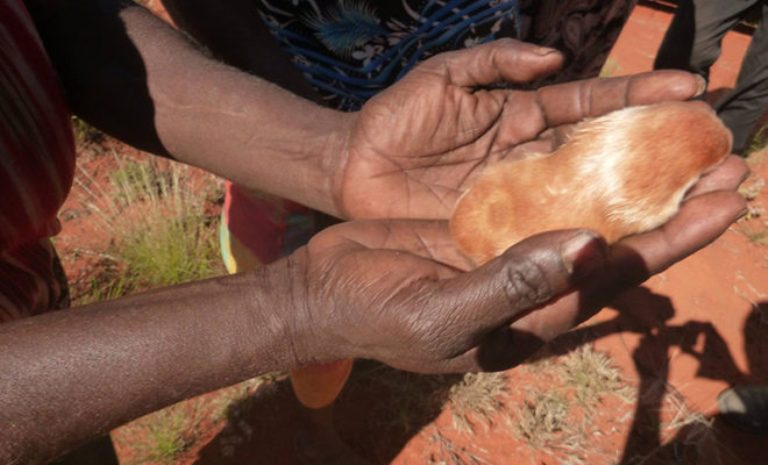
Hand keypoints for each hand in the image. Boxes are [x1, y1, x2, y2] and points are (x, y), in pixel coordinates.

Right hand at [290, 156, 745, 372]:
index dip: (674, 242)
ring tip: (678, 143)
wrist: (322, 293)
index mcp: (533, 316)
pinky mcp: (482, 220)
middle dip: (672, 206)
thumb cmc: (377, 316)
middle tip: (727, 165)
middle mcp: (532, 282)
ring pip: (583, 210)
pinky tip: (599, 142)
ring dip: (631, 180)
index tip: (723, 205)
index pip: (618, 278)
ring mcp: (507, 247)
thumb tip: (589, 246)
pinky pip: (538, 191)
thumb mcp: (442, 313)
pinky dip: (572, 168)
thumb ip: (512, 286)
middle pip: (617, 241)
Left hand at [337, 39, 704, 219]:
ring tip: (702, 202)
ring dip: (643, 203)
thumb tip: (553, 59)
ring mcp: (519, 200)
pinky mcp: (498, 234)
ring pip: (589, 201)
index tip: (689, 91)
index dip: (639, 98)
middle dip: (664, 155)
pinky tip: (630, 245)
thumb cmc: (394, 118)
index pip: (593, 105)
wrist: (351, 169)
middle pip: (607, 156)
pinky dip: (585, 241)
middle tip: (722, 156)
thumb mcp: (442, 77)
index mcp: (525, 116)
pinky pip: (546, 238)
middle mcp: (533, 159)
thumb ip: (493, 62)